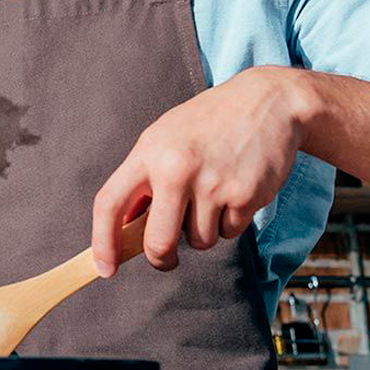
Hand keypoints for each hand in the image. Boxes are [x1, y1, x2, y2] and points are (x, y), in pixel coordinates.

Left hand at [91, 66, 313, 274]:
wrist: (267, 101)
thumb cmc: (208, 122)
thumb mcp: (164, 138)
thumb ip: (144, 179)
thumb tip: (125, 226)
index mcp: (148, 153)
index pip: (109, 203)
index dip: (102, 242)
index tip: (103, 268)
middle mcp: (176, 169)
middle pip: (158, 242)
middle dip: (161, 257)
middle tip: (166, 256)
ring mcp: (212, 184)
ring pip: (198, 241)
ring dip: (203, 230)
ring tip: (212, 193)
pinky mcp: (244, 196)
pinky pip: (228, 233)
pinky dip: (230, 222)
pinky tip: (234, 190)